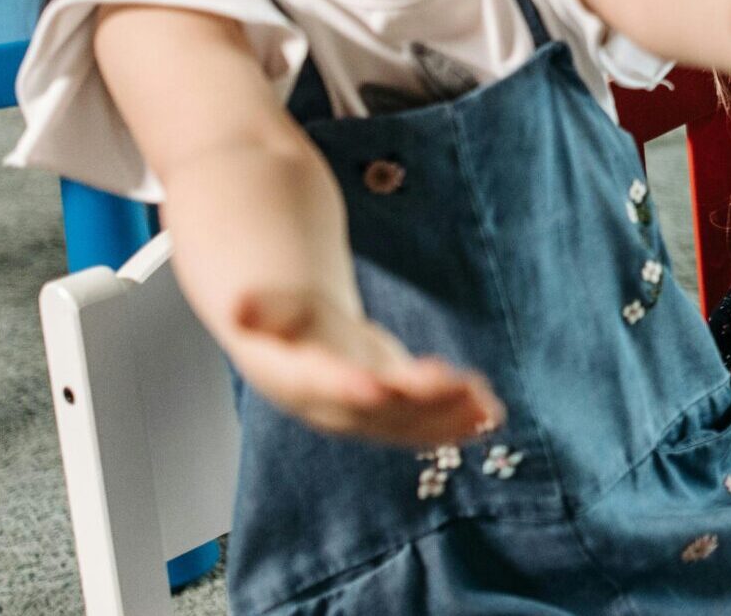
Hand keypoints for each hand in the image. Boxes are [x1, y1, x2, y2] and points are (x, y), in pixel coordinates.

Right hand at [223, 290, 500, 447]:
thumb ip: (262, 309)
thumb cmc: (288, 325)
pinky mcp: (396, 415)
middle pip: (378, 410)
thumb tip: (238, 304)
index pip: (324, 385)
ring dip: (449, 414)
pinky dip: (459, 423)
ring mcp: (370, 416)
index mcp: (303, 380)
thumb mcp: (274, 310)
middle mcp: (338, 407)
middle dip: (418, 402)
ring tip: (485, 404)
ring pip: (409, 423)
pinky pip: (427, 427)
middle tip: (456, 384)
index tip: (376, 386)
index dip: (349, 387)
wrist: (295, 356)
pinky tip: (492, 414)